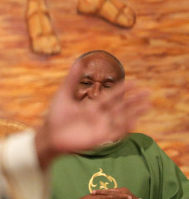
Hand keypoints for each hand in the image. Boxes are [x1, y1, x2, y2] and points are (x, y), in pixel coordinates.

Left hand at [34, 59, 149, 167]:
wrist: (49, 135)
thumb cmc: (56, 116)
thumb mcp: (64, 94)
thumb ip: (72, 79)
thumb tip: (78, 60)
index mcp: (92, 106)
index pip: (111, 96)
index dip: (122, 89)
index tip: (134, 81)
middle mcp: (99, 116)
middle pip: (120, 106)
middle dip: (134, 100)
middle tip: (148, 92)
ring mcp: (100, 127)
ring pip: (121, 118)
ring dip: (134, 112)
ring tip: (148, 105)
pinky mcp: (99, 138)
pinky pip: (115, 133)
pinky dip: (125, 127)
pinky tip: (134, 121)